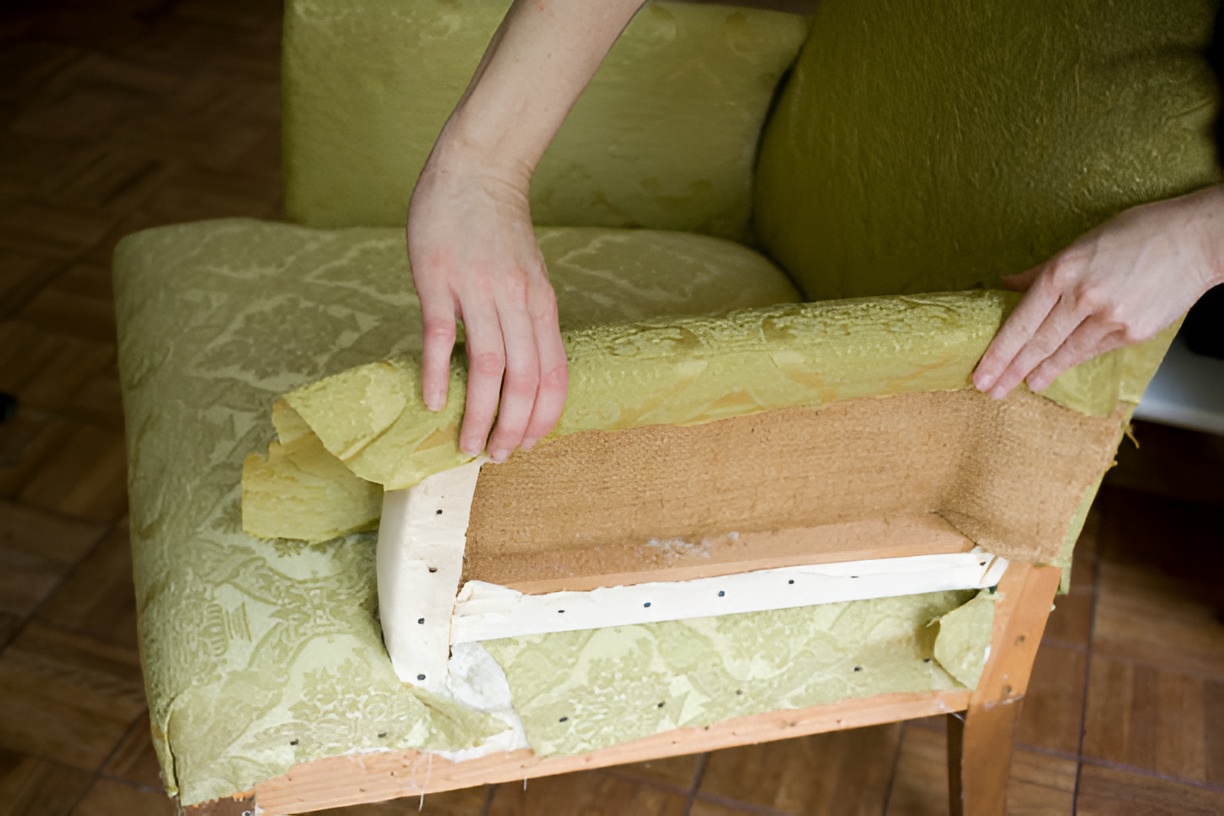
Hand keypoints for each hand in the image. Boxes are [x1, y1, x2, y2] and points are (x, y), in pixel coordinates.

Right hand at [407, 142, 567, 462]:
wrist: (476, 170)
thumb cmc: (499, 229)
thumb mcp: (529, 277)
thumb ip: (530, 321)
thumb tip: (526, 373)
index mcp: (541, 305)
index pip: (553, 375)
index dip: (543, 417)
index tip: (528, 445)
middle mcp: (516, 301)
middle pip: (524, 379)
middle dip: (512, 427)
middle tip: (496, 457)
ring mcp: (477, 290)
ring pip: (487, 366)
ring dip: (479, 413)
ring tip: (468, 445)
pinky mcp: (439, 278)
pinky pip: (440, 335)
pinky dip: (437, 373)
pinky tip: (433, 402)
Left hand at [973, 185, 1223, 398]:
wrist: (1196, 239)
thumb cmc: (1140, 233)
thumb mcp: (1081, 243)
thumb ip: (1043, 270)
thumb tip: (1008, 285)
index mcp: (1063, 272)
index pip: (1019, 322)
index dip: (998, 353)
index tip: (981, 373)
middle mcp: (1083, 297)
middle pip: (1037, 344)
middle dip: (1010, 372)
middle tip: (990, 390)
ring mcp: (1110, 318)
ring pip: (1065, 353)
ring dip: (1042, 373)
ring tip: (1024, 386)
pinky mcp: (1133, 332)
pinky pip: (1095, 350)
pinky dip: (1074, 361)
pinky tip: (1059, 370)